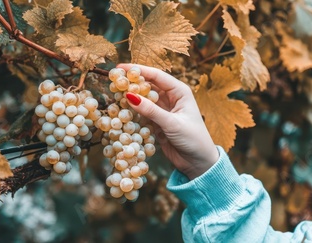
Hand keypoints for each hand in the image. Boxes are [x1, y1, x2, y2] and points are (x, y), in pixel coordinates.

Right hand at [117, 64, 218, 179]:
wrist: (198, 163)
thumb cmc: (193, 139)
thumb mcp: (172, 124)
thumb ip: (151, 111)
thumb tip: (129, 96)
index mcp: (179, 91)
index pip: (156, 75)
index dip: (138, 70)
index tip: (120, 68)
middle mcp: (171, 98)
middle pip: (148, 85)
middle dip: (132, 82)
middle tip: (113, 80)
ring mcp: (163, 110)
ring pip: (143, 99)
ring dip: (130, 97)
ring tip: (113, 93)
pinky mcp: (157, 122)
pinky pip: (142, 113)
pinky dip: (132, 111)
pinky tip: (120, 110)